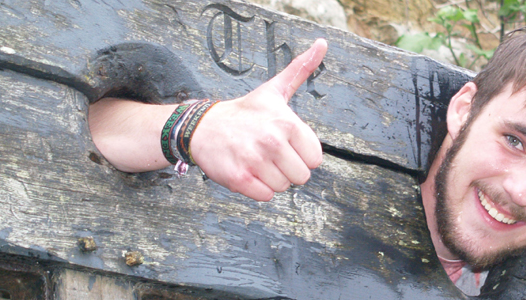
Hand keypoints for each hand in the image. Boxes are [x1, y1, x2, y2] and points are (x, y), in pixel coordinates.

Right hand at [190, 39, 327, 200]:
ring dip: (271, 178)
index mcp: (287, 124)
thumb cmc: (245, 112)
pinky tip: (247, 170)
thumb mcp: (275, 89)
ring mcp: (255, 161)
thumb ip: (301, 69)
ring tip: (256, 159)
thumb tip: (322, 43)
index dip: (300, 154)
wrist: (203, 127)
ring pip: (283, 187)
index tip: (284, 143)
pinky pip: (265, 197)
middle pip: (301, 177)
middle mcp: (272, 142)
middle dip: (287, 168)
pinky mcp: (239, 179)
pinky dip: (257, 189)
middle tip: (268, 152)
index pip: (315, 159)